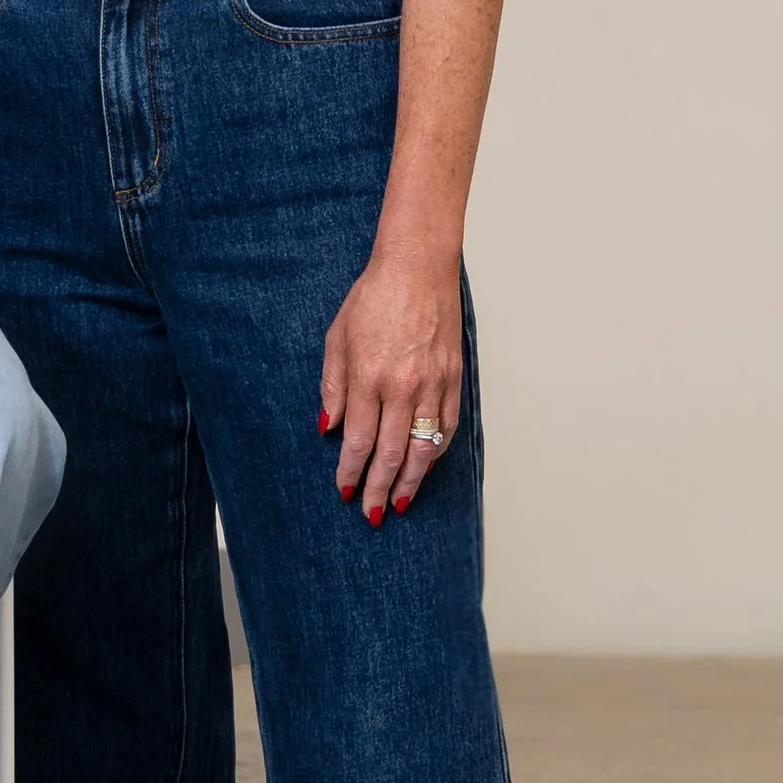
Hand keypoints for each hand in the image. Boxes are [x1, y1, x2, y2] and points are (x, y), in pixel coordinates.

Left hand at [319, 245, 462, 525]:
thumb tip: (328, 427)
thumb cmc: (374, 297)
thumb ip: (333, 385)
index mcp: (369, 377)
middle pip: (391, 453)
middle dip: (379, 488)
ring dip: (411, 480)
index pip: (358, 440)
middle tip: (372, 514)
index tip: (345, 491)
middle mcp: (402, 386)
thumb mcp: (338, 337)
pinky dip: (436, 452)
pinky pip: (447, 427)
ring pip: (424, 448)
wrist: (418, 268)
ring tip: (400, 502)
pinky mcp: (454, 379)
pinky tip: (425, 467)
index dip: (351, 472)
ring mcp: (432, 384)